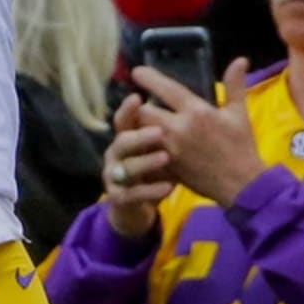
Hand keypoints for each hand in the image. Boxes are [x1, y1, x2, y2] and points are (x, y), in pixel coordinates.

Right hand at [103, 92, 174, 239]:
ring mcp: (115, 176)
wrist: (137, 207)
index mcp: (126, 138)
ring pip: (126, 167)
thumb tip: (189, 102)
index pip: (124, 119)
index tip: (138, 97)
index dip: (128, 109)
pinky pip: (133, 194)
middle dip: (140, 136)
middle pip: (122, 140)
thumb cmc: (152, 170)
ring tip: (166, 158)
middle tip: (160, 132)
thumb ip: (165, 127)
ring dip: (146, 162)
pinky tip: (169, 187)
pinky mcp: (119, 198)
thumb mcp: (158, 147)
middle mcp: (116, 154)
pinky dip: (150, 190)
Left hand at [132, 58, 265, 207]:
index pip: (165, 88)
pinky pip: (147, 152)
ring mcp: (171, 149)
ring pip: (141, 132)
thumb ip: (235, 85)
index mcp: (196, 111)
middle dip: (142, 106)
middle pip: (144, 110)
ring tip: (147, 123)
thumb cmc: (242, 147)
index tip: (137, 71)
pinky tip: (149, 144)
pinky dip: (146, 146)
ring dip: (141, 126)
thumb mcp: (239, 114)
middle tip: (146, 105)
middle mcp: (179, 128)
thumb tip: (241, 60)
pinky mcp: (168, 167)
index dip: (148, 78)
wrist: (243, 185)